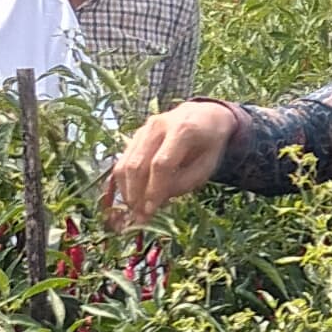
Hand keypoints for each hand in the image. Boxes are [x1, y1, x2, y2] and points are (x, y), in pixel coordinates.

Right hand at [102, 99, 245, 227]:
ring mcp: (144, 128)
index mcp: (183, 130)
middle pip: (138, 163)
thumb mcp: (207, 165)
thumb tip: (156, 201)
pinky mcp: (136, 135)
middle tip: (139, 216)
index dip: (154, 190)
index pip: (161, 164)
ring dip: (126, 190)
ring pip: (125, 162)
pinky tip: (131, 196)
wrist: (203, 115)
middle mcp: (159, 125)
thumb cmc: (209, 144)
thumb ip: (184, 182)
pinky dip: (124, 181)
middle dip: (136, 193)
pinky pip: (123, 159)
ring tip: (134, 209)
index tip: (150, 211)